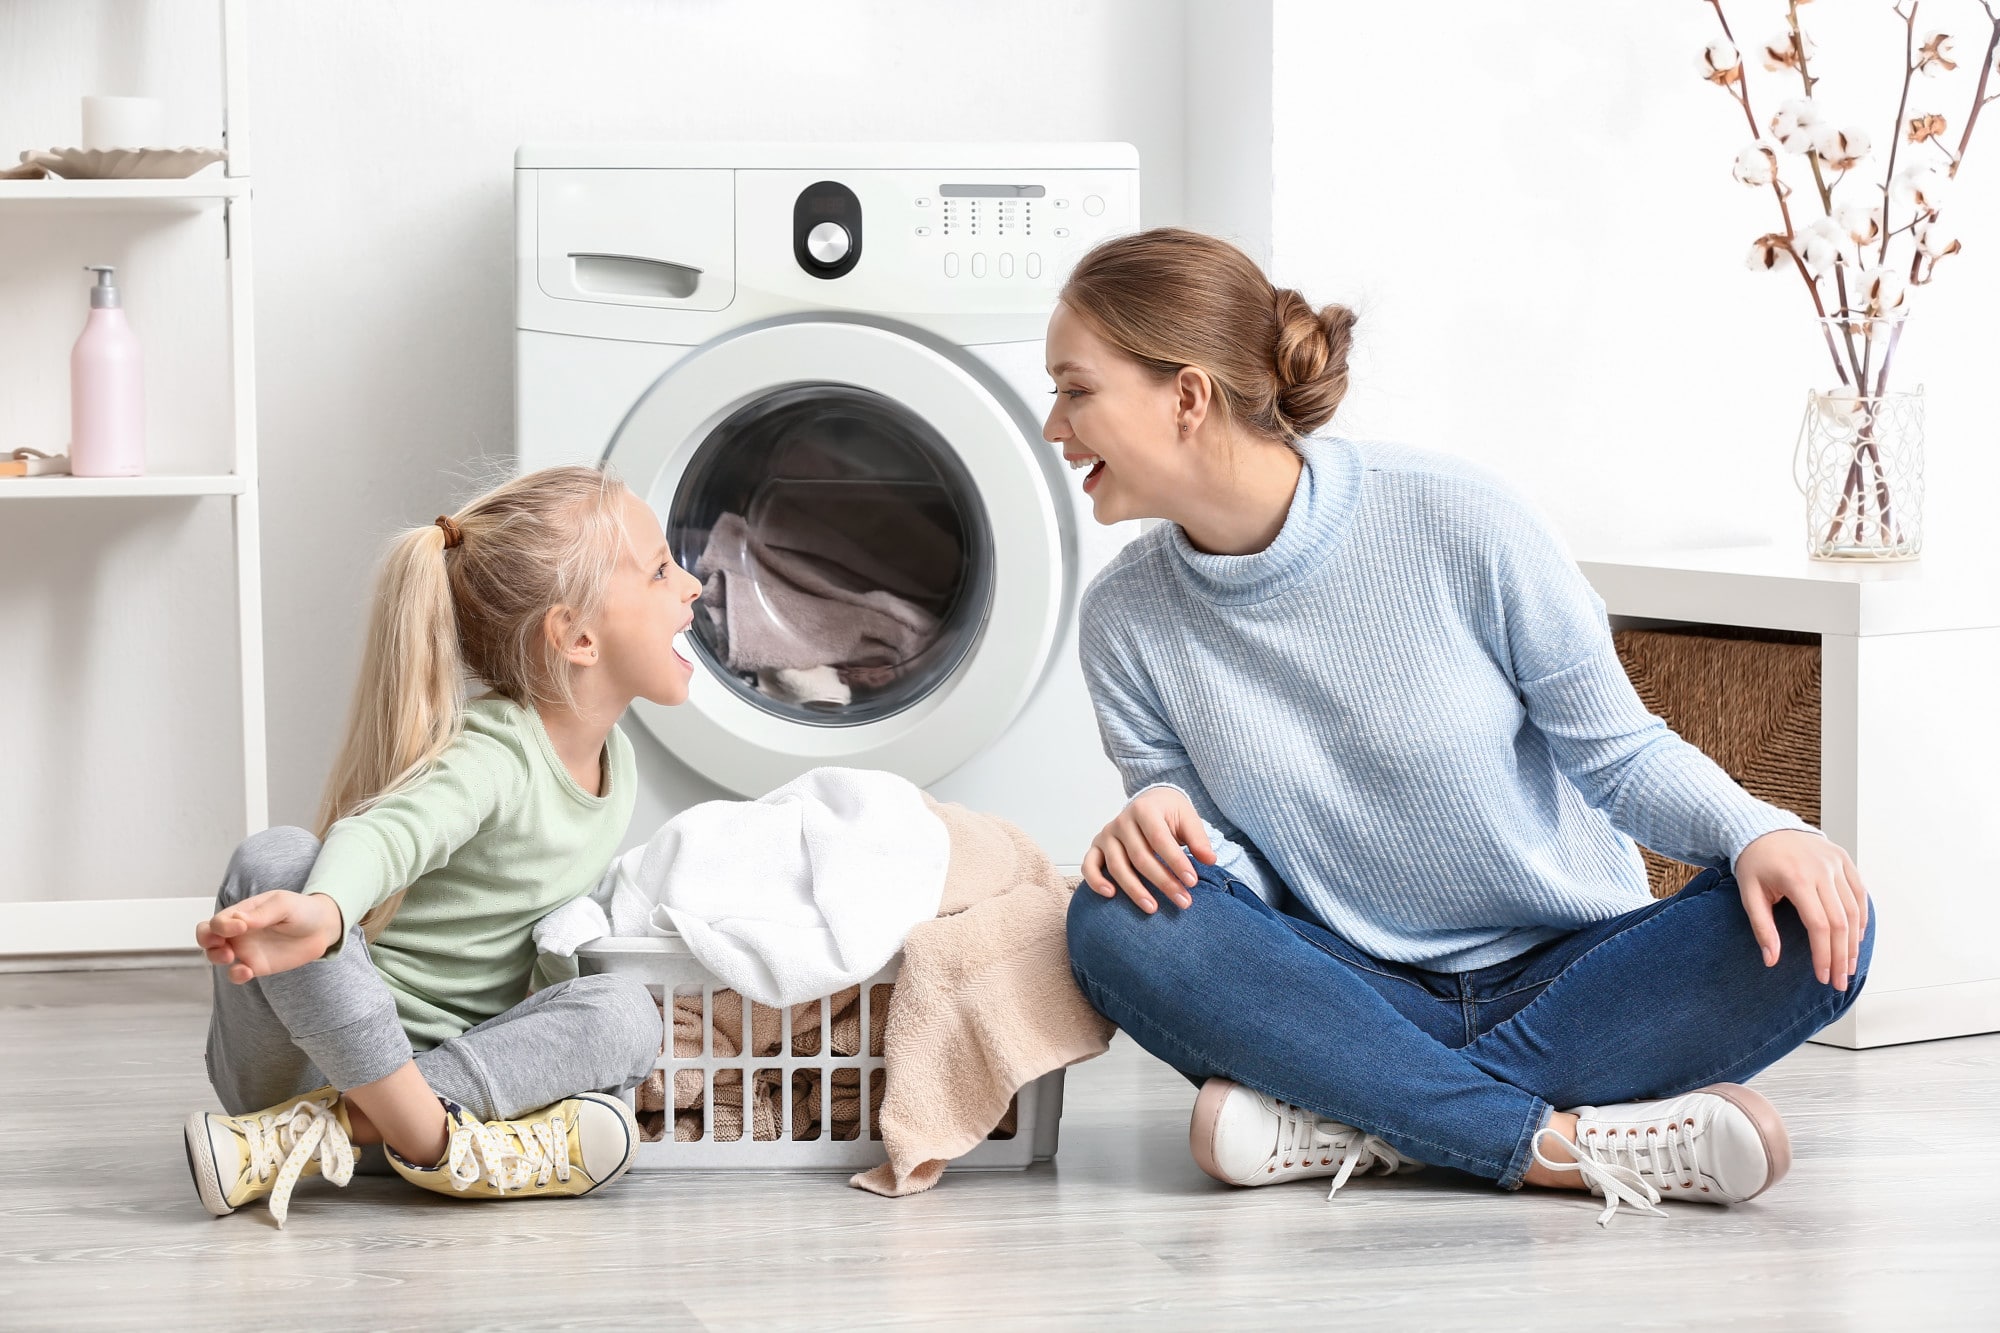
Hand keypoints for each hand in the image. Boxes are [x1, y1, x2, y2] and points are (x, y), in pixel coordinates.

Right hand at [195, 890, 343, 983]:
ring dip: (215, 957)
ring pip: (216, 956)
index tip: (241, 926)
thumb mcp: (283, 905)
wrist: (323, 928)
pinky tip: (245, 972)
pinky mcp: (256, 966)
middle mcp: (239, 932)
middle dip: (205, 940)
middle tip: (221, 945)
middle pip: (206, 936)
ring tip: (229, 957)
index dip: (222, 924)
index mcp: (241, 913)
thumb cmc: (301, 910)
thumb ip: (261, 914)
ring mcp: (246, 950)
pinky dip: (235, 975)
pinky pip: (236, 974)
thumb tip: (237, 920)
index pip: (218, 919)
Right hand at [1082, 786, 1216, 913]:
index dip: (1176, 862)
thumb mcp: (1187, 818)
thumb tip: (1209, 860)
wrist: (1149, 802)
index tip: (1192, 882)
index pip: (1159, 840)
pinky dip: (1096, 881)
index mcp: (1144, 810)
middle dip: (1163, 882)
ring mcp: (1106, 835)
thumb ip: (1198, 838)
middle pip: (1140, 857)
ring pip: (1117, 866)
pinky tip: (1111, 895)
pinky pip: (1089, 865)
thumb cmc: (1169, 814)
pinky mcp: (1096, 847)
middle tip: (1184, 902)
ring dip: (1135, 890)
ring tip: (1153, 908)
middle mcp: (1121, 821)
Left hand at [1734, 829, 1868, 990]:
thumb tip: (1771, 960)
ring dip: (1853, 942)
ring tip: (1848, 965)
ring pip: (1854, 909)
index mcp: (1796, 878)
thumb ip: (1761, 927)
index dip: (1823, 954)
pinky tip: (1856, 938)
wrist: (1762, 827)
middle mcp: (1821, 869)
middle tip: (1839, 981)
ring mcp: (1835, 862)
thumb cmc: (1754, 862)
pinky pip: (1859, 892)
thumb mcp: (1749, 894)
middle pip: (1840, 922)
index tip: (1823, 976)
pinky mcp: (1843, 858)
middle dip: (1841, 956)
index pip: (1819, 925)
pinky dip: (1861, 917)